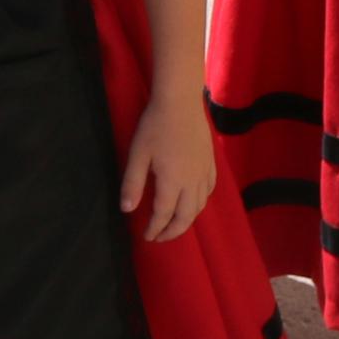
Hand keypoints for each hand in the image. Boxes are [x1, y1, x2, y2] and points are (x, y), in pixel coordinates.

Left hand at [120, 87, 217, 241]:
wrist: (180, 101)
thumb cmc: (155, 126)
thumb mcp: (138, 154)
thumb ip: (132, 184)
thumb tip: (127, 210)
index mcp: (172, 182)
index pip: (163, 215)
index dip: (154, 229)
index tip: (146, 237)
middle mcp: (192, 182)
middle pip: (185, 216)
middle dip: (172, 231)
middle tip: (160, 237)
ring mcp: (204, 172)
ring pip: (200, 206)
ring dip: (187, 220)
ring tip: (175, 224)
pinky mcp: (211, 162)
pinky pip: (209, 190)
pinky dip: (201, 202)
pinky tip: (194, 201)